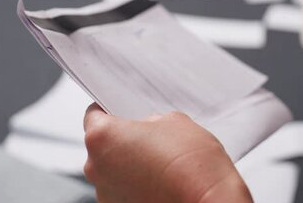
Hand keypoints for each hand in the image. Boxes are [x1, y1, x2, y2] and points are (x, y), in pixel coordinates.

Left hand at [83, 104, 252, 202]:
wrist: (208, 202)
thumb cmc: (191, 164)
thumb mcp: (174, 121)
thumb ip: (150, 121)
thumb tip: (147, 130)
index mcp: (102, 138)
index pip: (94, 115)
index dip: (111, 110)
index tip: (122, 111)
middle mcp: (96, 168)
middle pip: (103, 146)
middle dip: (125, 140)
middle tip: (151, 138)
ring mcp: (106, 194)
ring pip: (113, 170)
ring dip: (131, 165)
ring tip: (161, 163)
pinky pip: (124, 190)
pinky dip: (138, 185)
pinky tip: (161, 180)